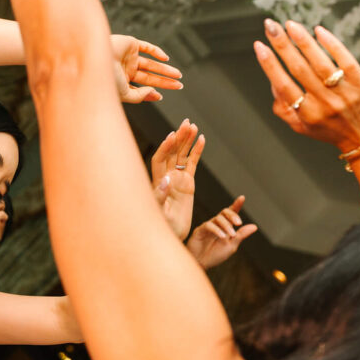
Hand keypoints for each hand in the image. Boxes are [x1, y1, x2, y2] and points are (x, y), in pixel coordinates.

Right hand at [110, 34, 182, 103]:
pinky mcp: (131, 44)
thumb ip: (139, 96)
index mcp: (121, 82)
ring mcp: (128, 56)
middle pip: (149, 77)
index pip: (139, 88)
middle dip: (164, 81)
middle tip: (179, 85)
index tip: (161, 96)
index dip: (151, 92)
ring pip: (151, 64)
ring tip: (178, 75)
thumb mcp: (123, 93)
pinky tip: (165, 58)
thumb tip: (155, 94)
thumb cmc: (104, 78)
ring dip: (165, 69)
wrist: (94, 58)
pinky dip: (157, 52)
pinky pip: (147, 47)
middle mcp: (125, 69)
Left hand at [150, 118, 203, 239]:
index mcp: (157, 183)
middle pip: (171, 153)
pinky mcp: (187, 184)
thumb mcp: (160, 215)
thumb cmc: (163, 228)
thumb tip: (166, 180)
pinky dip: (196, 152)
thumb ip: (161, 197)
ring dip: (187, 141)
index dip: (165, 147)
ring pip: (182, 156)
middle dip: (178, 138)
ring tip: (193, 126)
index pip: (159, 159)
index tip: (172, 136)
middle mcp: (166, 178)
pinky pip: (192, 164)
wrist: (172, 236)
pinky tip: (201, 139)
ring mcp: (176, 179)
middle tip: (186, 123)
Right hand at [186, 196, 257, 269]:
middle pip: (225, 212)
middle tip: (239, 223)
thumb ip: (241, 235)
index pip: (232, 213)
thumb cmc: (215, 255)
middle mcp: (217, 224)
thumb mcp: (231, 246)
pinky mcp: (200, 230)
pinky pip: (209, 225)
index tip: (242, 198)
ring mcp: (208, 226)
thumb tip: (255, 226)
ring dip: (226, 226)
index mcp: (225, 226)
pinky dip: (217, 230)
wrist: (201, 264)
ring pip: (218, 219)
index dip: (236, 205)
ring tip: (231, 235)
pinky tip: (222, 237)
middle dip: (233, 215)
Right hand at [254, 20, 359, 154]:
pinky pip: (345, 60)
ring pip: (320, 62)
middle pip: (299, 69)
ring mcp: (345, 93)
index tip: (259, 46)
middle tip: (270, 26)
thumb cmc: (328, 130)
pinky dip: (331, 44)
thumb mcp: (300, 126)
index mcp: (306, 114)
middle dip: (282, 45)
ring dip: (303, 41)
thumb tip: (273, 80)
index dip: (269, 65)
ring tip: (290, 24)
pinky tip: (318, 30)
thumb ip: (282, 107)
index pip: (283, 85)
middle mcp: (324, 104)